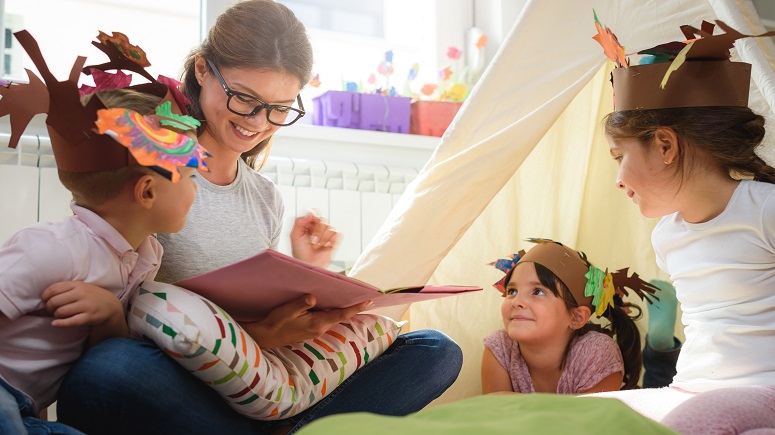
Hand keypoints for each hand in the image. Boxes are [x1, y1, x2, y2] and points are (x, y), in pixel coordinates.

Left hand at [41, 281, 123, 327]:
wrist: (110, 305)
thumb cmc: (91, 296)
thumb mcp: (81, 287)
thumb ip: (65, 288)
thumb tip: (44, 296)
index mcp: (77, 285)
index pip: (53, 289)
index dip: (44, 296)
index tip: (45, 300)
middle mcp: (81, 294)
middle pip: (54, 301)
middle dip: (49, 307)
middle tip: (51, 309)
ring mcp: (86, 305)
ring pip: (61, 312)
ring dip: (56, 315)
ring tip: (59, 314)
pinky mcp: (88, 317)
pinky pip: (70, 321)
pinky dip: (60, 324)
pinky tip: (55, 323)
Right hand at [240, 294, 372, 347]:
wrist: (265, 337)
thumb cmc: (275, 323)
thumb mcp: (286, 311)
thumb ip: (300, 304)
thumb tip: (313, 298)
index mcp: (317, 323)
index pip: (341, 314)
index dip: (356, 307)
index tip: (370, 301)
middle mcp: (319, 328)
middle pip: (341, 316)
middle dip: (353, 307)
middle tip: (368, 297)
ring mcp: (316, 330)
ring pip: (334, 317)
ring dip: (343, 309)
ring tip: (353, 298)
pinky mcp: (311, 330)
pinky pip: (326, 319)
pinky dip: (332, 311)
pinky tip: (332, 304)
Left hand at [290, 210, 338, 267]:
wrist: (308, 265)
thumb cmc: (300, 253)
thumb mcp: (294, 236)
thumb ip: (299, 222)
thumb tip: (309, 214)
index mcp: (308, 226)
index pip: (314, 213)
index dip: (313, 216)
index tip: (310, 222)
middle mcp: (317, 229)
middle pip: (322, 219)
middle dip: (316, 230)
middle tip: (312, 238)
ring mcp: (326, 235)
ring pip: (329, 227)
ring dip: (322, 237)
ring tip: (317, 245)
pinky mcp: (334, 241)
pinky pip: (336, 233)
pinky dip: (331, 240)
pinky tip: (325, 245)